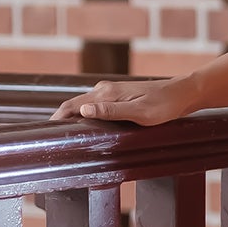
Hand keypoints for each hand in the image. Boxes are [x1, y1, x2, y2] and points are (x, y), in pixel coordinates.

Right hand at [49, 77, 196, 125]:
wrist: (183, 94)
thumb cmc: (164, 106)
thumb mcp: (139, 113)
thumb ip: (111, 111)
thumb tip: (83, 110)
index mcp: (106, 93)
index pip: (72, 105)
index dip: (58, 117)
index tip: (44, 132)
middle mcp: (105, 89)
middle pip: (75, 103)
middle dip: (61, 118)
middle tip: (49, 138)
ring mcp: (111, 91)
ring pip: (84, 103)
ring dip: (72, 116)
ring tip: (63, 133)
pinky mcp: (119, 95)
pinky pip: (95, 104)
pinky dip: (85, 113)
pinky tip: (86, 124)